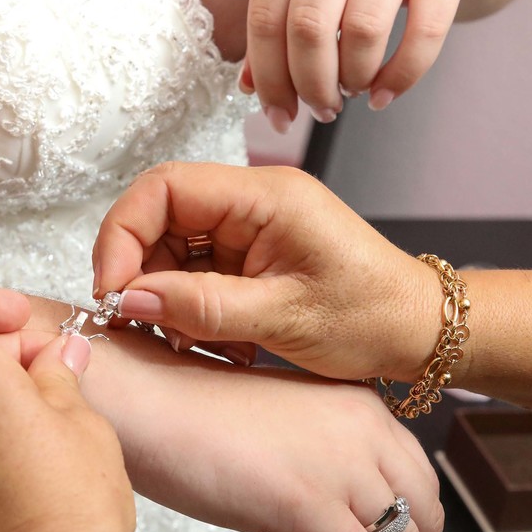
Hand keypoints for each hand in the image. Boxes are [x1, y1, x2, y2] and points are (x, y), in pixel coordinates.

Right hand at [82, 316, 438, 531]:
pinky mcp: (309, 505)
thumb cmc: (189, 415)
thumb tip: (332, 513)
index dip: (421, 527)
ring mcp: (339, 466)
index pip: (417, 476)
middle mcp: (363, 429)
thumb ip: (320, 458)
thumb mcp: (280, 427)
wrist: (144, 402)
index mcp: (358, 405)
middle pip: (424, 512)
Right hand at [92, 161, 440, 382]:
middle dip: (143, 275)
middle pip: (161, 220)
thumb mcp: (283, 318)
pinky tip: (217, 342)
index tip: (113, 289)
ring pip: (173, 253)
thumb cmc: (371, 316)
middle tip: (142, 326)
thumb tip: (130, 300)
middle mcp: (252, 203)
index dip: (124, 234)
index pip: (164, 188)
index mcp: (264, 196)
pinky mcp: (250, 257)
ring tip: (194, 343)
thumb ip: (202, 306)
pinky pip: (196, 275)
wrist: (417, 332)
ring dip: (169, 301)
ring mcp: (249, 230)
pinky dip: (192, 312)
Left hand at [243, 0, 487, 127]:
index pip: (265, 11)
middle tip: (323, 108)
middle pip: (308, 25)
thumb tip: (250, 87)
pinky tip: (386, 94)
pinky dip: (402, 76)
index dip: (268, 75)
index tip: (280, 114)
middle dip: (311, 84)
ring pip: (362, 29)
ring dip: (354, 78)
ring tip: (355, 89)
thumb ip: (282, 21)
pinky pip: (423, 31)